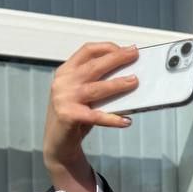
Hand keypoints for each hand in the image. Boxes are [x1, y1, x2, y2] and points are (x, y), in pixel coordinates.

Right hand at [43, 42, 139, 191]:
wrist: (57, 143)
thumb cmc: (75, 115)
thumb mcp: (83, 94)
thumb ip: (97, 82)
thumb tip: (127, 75)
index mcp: (65, 72)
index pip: (87, 51)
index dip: (107, 47)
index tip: (124, 49)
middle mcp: (63, 82)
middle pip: (94, 66)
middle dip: (117, 58)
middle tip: (135, 55)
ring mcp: (63, 99)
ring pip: (96, 88)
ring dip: (118, 84)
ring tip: (134, 82)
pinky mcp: (68, 116)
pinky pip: (96, 116)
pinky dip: (113, 119)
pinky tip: (126, 121)